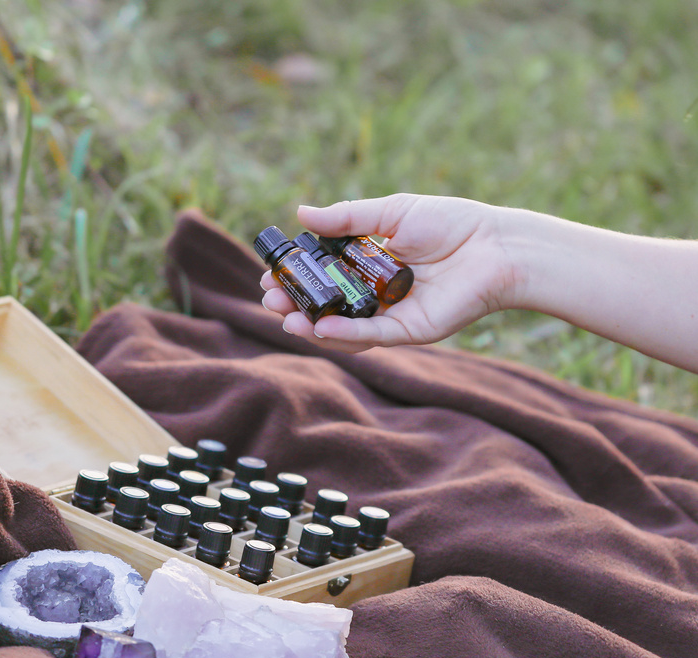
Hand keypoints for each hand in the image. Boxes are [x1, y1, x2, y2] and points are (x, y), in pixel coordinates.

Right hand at [260, 193, 520, 352]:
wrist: (497, 246)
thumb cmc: (451, 223)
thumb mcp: (391, 212)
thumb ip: (347, 219)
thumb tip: (301, 213)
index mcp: (368, 264)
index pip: (321, 277)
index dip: (295, 280)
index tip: (270, 277)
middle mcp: (375, 293)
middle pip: (326, 306)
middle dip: (295, 307)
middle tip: (272, 302)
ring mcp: (390, 314)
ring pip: (343, 329)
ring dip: (312, 327)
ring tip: (288, 320)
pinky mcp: (409, 331)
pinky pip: (372, 335)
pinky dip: (345, 334)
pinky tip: (321, 327)